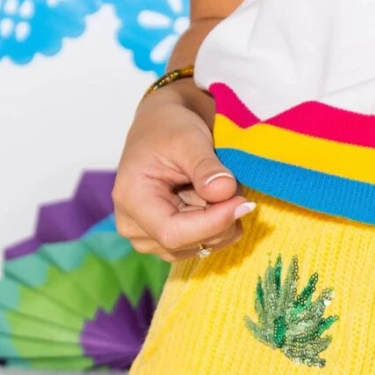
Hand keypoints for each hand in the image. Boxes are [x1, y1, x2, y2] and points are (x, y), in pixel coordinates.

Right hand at [113, 85, 254, 261]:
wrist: (163, 128)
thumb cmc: (170, 128)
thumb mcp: (189, 139)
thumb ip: (206, 167)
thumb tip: (225, 192)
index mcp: (131, 199)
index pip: (173, 233)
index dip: (212, 224)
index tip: (243, 202)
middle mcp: (133, 225)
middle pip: (188, 243)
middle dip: (221, 219)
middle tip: (236, 187)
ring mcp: (148, 237)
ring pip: (199, 246)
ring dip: (222, 221)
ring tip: (219, 187)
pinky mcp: (164, 240)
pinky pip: (201, 244)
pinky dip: (218, 225)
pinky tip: (216, 201)